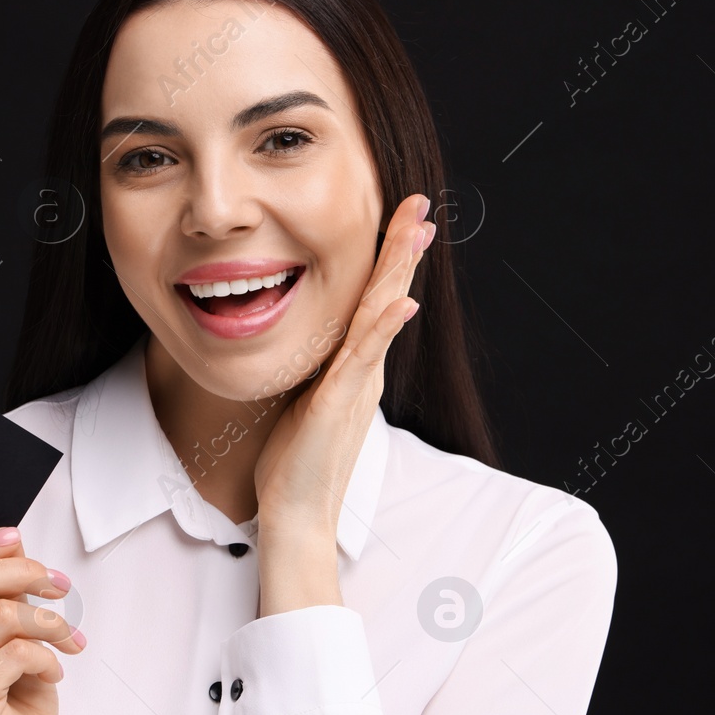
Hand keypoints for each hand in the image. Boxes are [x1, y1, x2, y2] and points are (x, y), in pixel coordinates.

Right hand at [0, 527, 84, 714]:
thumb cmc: (14, 698)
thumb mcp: (8, 633)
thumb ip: (2, 591)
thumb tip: (12, 539)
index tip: (19, 540)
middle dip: (24, 572)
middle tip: (60, 587)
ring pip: (3, 614)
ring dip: (49, 621)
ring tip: (66, 641)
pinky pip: (21, 653)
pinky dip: (50, 657)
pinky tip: (54, 673)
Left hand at [253, 193, 432, 540]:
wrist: (296, 511)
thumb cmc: (293, 461)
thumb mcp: (301, 396)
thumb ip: (312, 365)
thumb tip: (304, 337)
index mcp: (354, 366)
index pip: (374, 299)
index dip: (387, 257)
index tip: (399, 216)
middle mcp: (364, 370)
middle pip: (388, 296)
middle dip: (403, 247)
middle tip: (422, 203)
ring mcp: (357, 384)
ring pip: (382, 316)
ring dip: (400, 271)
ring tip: (419, 231)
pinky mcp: (341, 402)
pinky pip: (365, 358)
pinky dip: (384, 327)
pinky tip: (402, 301)